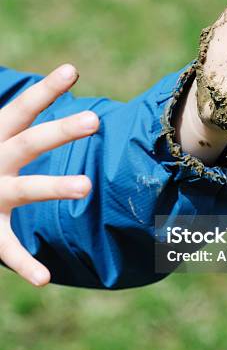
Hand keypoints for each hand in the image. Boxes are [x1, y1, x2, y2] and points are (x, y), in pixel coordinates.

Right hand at [0, 64, 98, 286]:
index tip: (72, 70)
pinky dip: (24, 264)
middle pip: (29, 142)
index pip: (21, 109)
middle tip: (95, 119)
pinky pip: (6, 248)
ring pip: (24, 189)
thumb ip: (16, 123)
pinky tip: (44, 279)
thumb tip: (59, 80)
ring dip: (54, 186)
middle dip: (60, 131)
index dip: (45, 90)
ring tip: (86, 186)